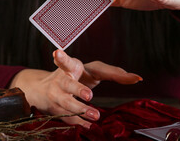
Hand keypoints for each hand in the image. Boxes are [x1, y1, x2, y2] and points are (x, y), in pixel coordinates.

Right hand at [9, 50, 141, 128]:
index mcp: (71, 67)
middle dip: (78, 89)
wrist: (41, 89)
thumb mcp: (91, 71)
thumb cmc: (75, 76)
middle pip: (68, 83)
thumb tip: (137, 78)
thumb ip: (113, 73)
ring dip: (80, 109)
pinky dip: (77, 121)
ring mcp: (56, 94)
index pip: (70, 62)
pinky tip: (88, 126)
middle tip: (89, 96)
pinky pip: (65, 116)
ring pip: (66, 102)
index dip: (64, 59)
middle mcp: (61, 79)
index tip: (57, 53)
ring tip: (95, 116)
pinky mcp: (54, 107)